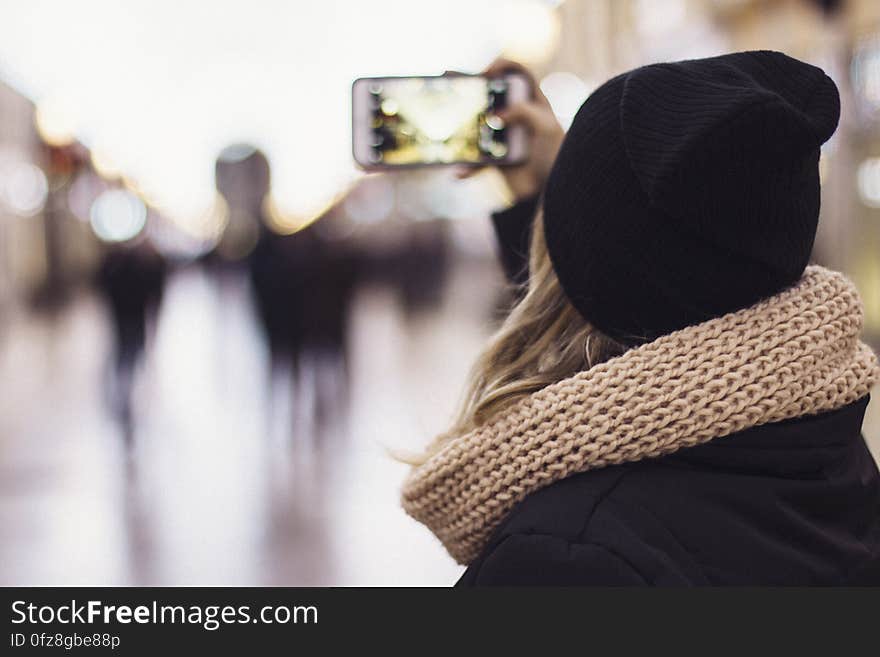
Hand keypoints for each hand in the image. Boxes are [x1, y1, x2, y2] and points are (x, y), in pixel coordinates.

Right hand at [458, 58, 564, 201]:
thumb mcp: (547, 128)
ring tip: (444, 124)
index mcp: (531, 102)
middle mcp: (514, 115)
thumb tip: (496, 116)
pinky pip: (473, 160)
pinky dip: (466, 167)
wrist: (549, 190)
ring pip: (475, 125)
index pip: (516, 73)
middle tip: (452, 87)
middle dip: (468, 88)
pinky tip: (459, 172)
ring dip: (459, 125)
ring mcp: (501, 136)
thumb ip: (526, 112)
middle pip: (488, 94)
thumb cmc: (554, 156)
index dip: (501, 66)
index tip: (486, 73)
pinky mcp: (493, 157)